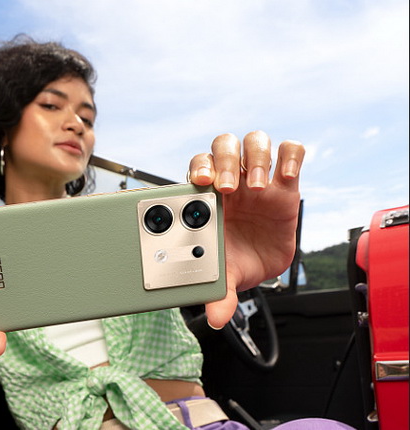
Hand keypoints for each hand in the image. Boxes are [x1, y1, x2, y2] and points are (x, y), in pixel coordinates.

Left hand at [188, 131, 304, 328]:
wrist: (259, 264)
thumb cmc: (235, 259)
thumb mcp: (226, 275)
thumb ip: (220, 293)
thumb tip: (217, 318)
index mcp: (209, 196)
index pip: (200, 165)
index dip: (200, 167)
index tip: (202, 182)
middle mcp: (232, 181)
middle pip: (225, 146)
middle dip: (226, 161)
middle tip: (229, 188)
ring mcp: (258, 180)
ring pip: (255, 143)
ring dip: (255, 159)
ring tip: (256, 187)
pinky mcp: (285, 184)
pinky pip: (290, 153)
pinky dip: (291, 156)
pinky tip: (286, 175)